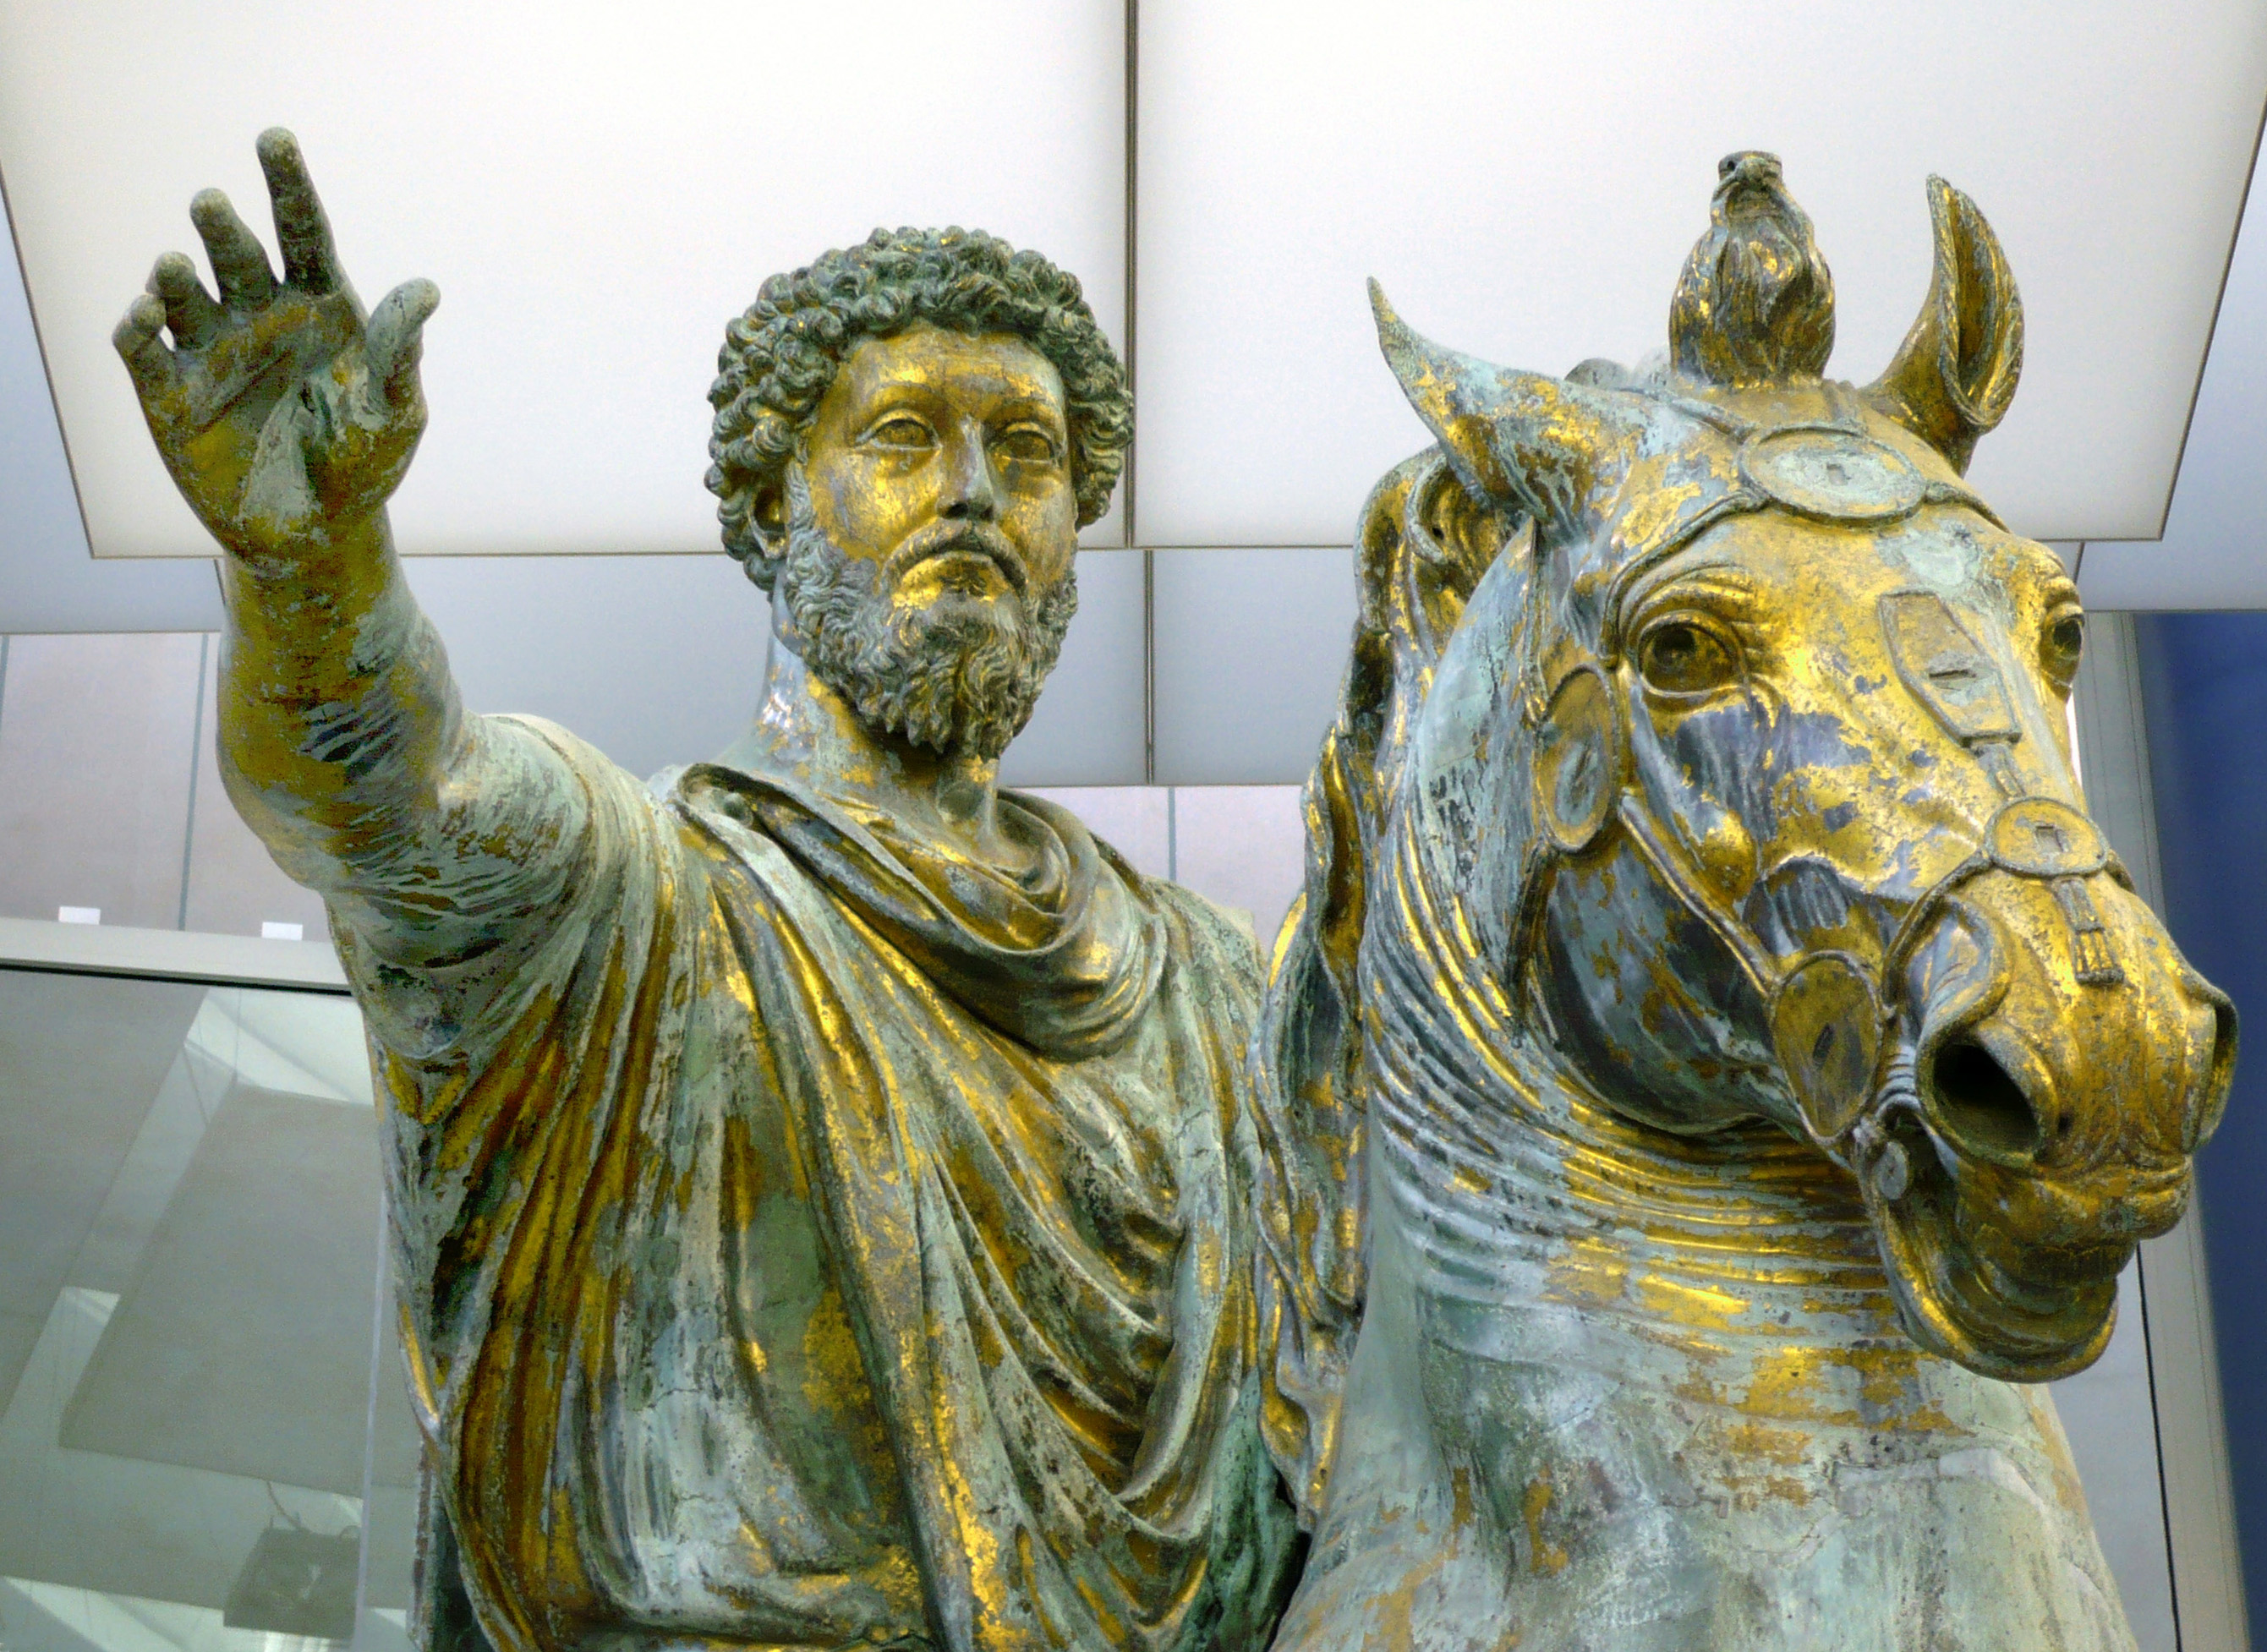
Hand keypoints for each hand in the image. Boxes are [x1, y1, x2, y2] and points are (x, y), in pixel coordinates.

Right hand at [113, 128, 437, 555]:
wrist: (316, 534)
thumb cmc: (365, 466)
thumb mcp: (396, 414)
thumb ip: (399, 353)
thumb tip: (425, 290)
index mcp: (319, 306)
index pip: (302, 230)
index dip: (288, 184)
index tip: (274, 139)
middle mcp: (259, 314)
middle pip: (236, 251)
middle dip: (222, 227)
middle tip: (213, 206)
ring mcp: (211, 349)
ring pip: (182, 291)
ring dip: (174, 275)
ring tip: (176, 268)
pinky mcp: (169, 392)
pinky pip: (141, 347)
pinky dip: (136, 325)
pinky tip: (146, 314)